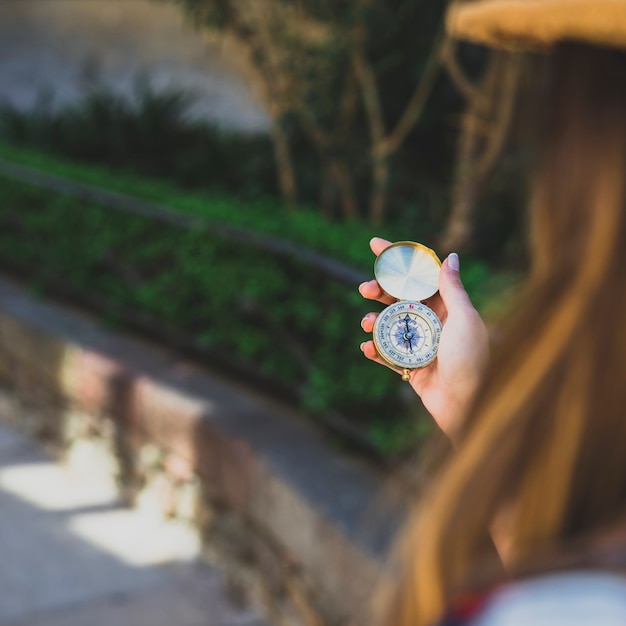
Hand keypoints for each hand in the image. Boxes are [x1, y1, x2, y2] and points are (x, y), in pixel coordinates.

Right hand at [359, 237, 488, 440]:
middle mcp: (433, 323)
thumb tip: (451, 257)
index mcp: (448, 308)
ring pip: (390, 325)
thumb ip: (453, 290)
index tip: (376, 245)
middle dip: (380, 291)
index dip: (399, 260)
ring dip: (374, 322)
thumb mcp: (463, 319)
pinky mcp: (411, 367)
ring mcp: (420, 345)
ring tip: (366, 324)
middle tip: (364, 289)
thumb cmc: (471, 360)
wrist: (468, 407)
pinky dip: (374, 350)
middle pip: (400, 299)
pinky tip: (366, 348)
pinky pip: (388, 354)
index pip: (421, 277)